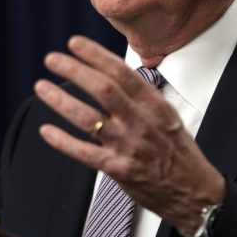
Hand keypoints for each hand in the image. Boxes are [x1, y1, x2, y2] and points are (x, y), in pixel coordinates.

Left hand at [34, 35, 225, 236]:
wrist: (194, 193)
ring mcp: (129, 146)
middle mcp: (141, 122)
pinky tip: (46, 130)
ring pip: (88, 118)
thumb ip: (142, 99)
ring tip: (41, 87)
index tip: (74, 44)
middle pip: (103, 89)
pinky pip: (84, 153)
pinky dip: (62, 141)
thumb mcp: (168, 117)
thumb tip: (113, 76)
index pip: (122, 73)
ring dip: (61, 100)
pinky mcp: (118, 170)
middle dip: (74, 70)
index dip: (95, 55)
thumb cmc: (179, 153)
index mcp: (155, 106)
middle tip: (53, 59)